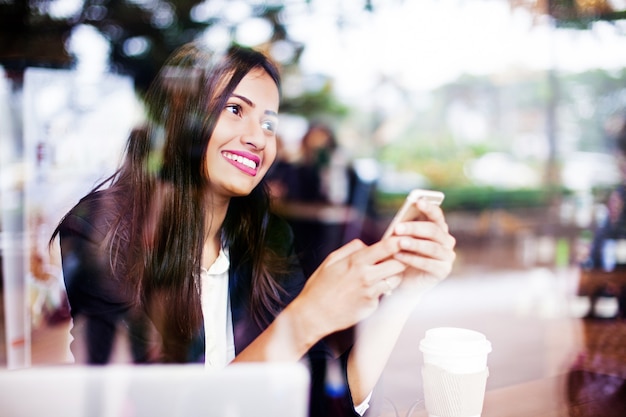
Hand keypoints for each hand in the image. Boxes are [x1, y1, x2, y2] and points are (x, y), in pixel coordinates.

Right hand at [292, 238, 406, 337]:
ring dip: (393, 276)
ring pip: (396, 280)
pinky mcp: (372, 306)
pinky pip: (383, 295)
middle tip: (394, 259)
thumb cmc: (319, 287)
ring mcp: (371, 293)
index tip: (403, 239)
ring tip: (381, 275)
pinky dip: (379, 291)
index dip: (399, 241)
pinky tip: (366, 292)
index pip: (387, 247)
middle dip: (400, 260)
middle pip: (399, 264)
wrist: (314, 315)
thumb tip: (366, 245)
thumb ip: (350, 249)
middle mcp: (366, 276)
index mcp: (356, 261)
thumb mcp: (331, 260)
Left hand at [386, 199, 455, 295]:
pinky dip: (413, 259)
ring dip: (414, 244)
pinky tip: (399, 256)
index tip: (418, 202)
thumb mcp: (402, 239)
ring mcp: (447, 256)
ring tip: (399, 243)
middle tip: (397, 228)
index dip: (429, 208)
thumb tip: (399, 222)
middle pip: (433, 230)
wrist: (405, 280)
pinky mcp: (443, 271)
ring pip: (432, 247)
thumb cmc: (403, 255)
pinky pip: (428, 264)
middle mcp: (446, 241)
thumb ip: (405, 230)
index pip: (437, 215)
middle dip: (414, 228)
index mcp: (439, 228)